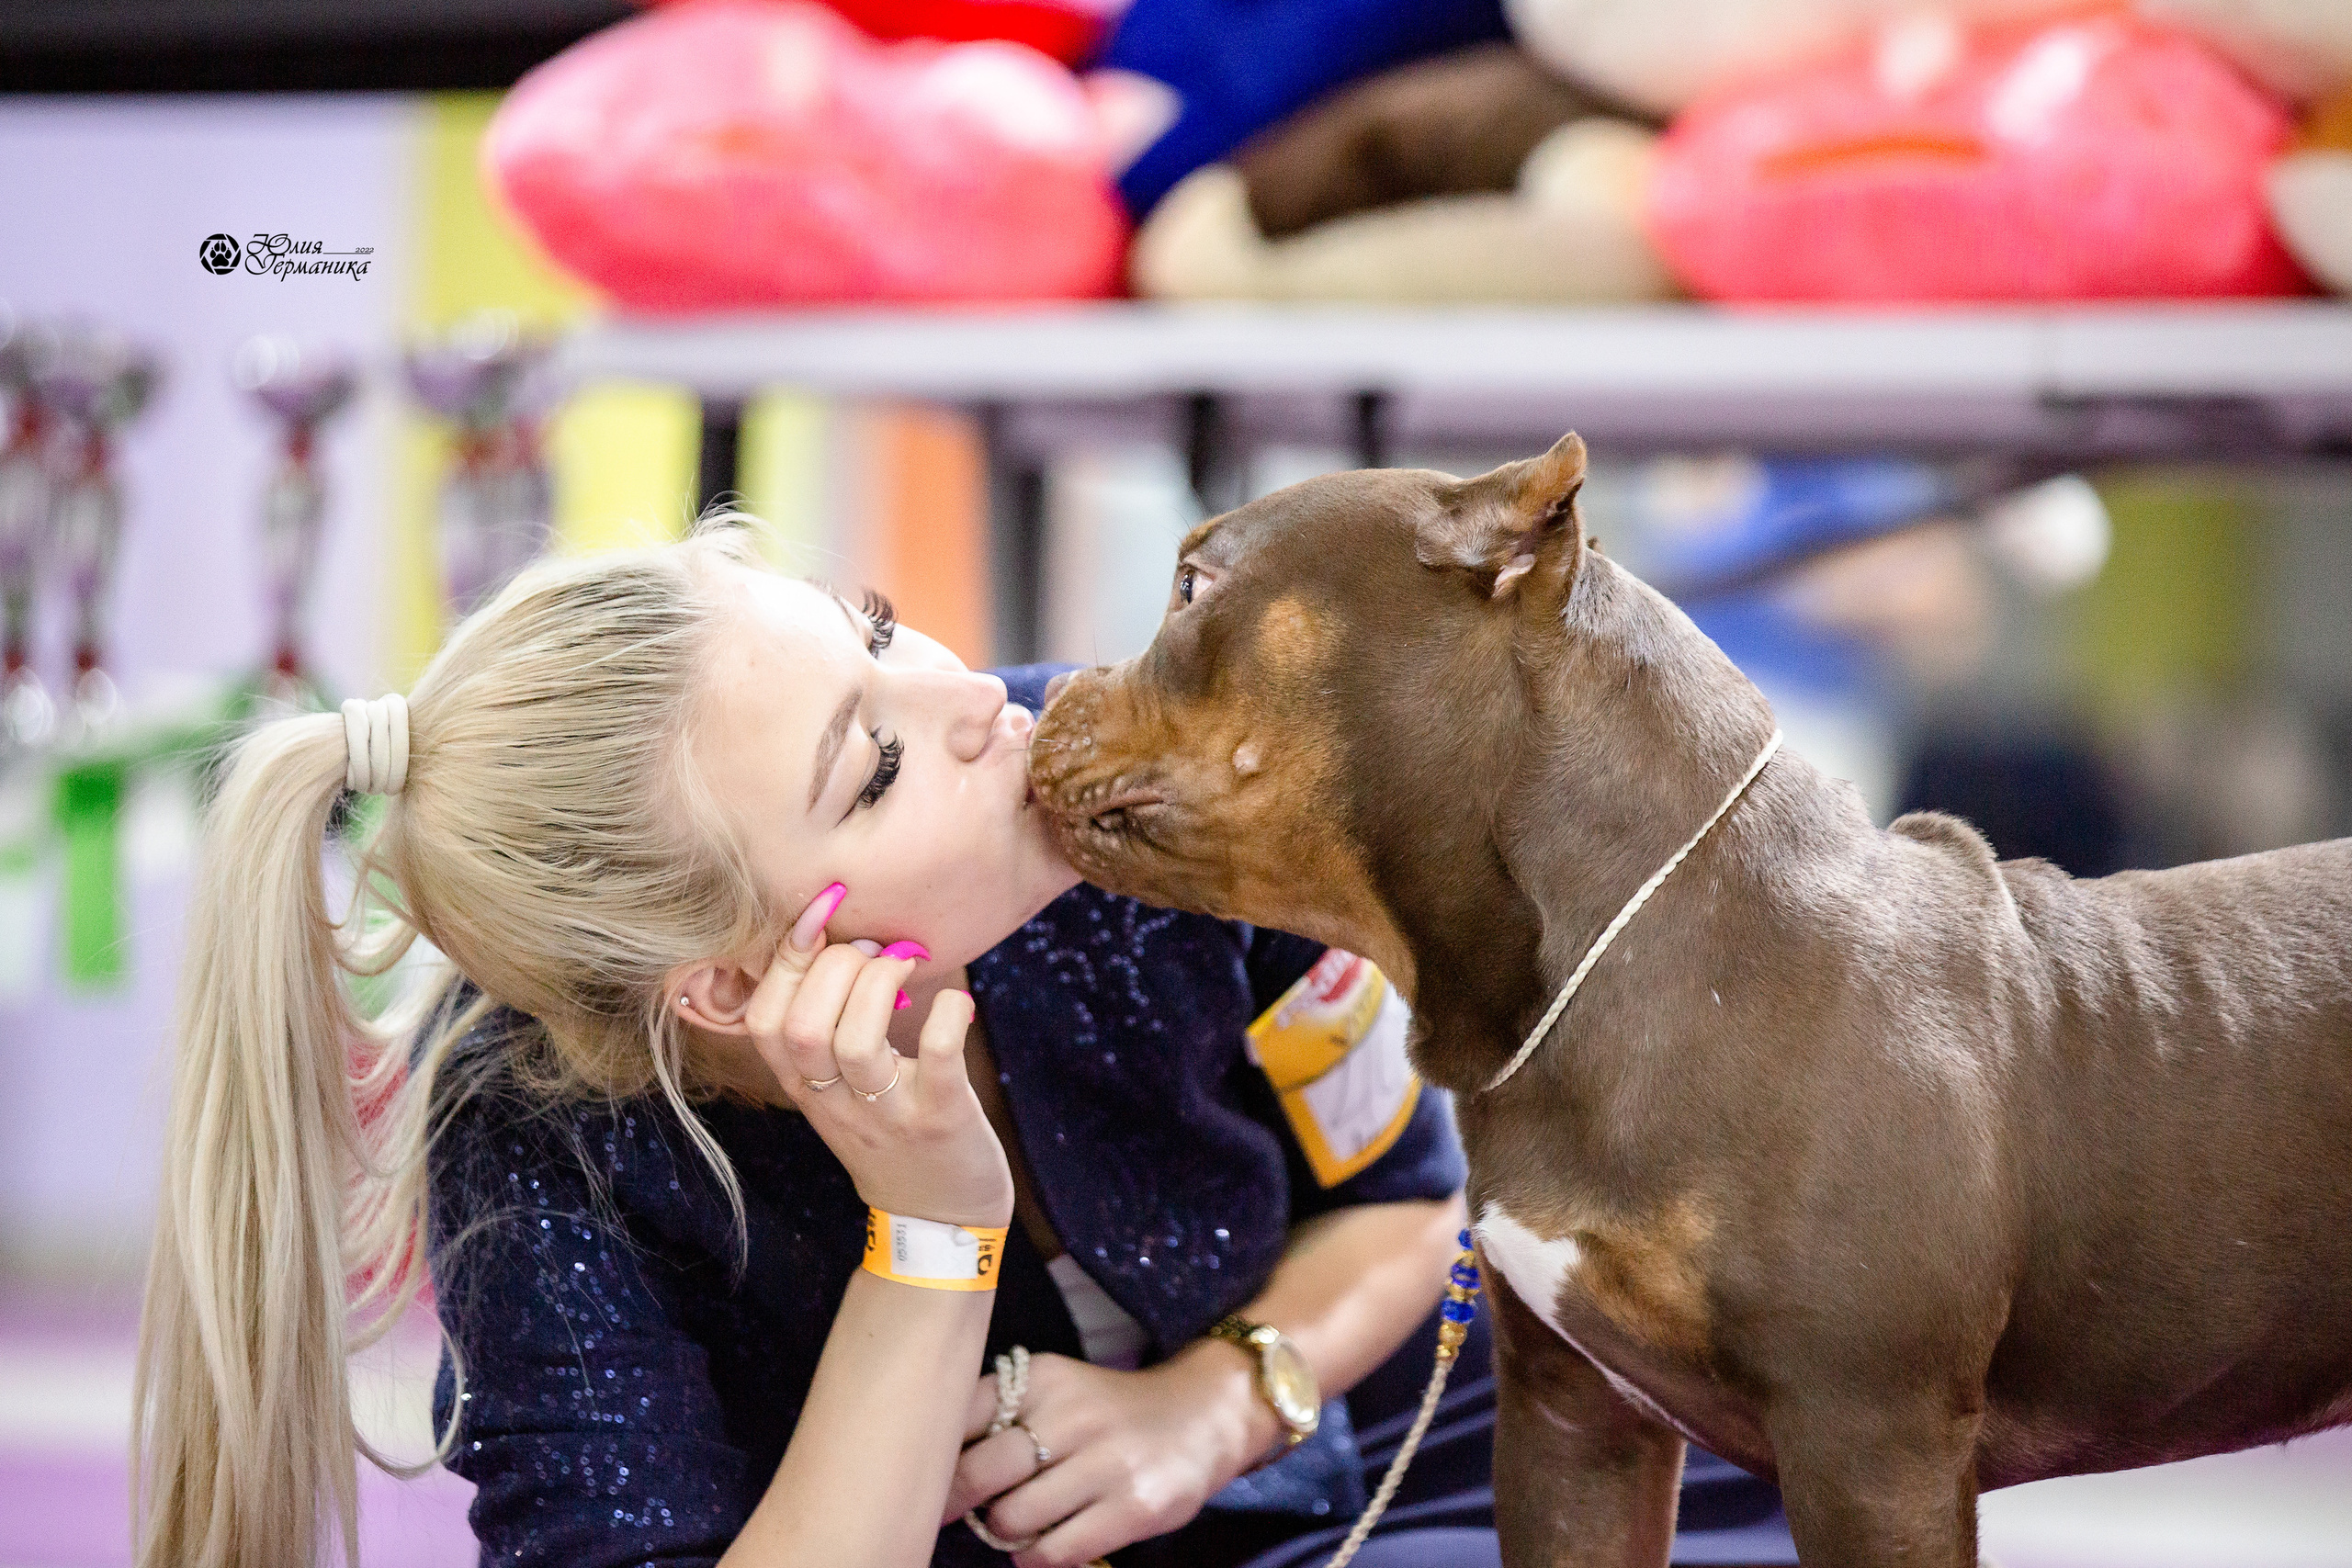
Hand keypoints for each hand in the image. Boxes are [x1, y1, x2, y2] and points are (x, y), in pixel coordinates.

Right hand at [744, 885, 1013, 1230]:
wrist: (939, 1218)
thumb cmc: (890, 1131)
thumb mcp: (837, 1088)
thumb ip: (822, 1026)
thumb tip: (821, 934)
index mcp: (805, 1086)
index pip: (763, 1019)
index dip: (785, 961)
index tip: (822, 923)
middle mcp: (836, 1101)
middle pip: (802, 1026)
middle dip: (836, 966)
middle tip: (875, 951)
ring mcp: (888, 1112)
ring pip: (854, 1042)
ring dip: (879, 984)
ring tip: (906, 964)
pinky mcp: (943, 1118)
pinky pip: (936, 1057)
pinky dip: (947, 1015)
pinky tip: (957, 1002)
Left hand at [942, 1343, 1280, 1566]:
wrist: (1201, 1417)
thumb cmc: (1105, 1412)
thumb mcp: (1055, 1389)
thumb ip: (1000, 1413)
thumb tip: (933, 1465)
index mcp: (1043, 1378)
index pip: (960, 1415)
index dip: (931, 1453)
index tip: (917, 1471)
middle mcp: (1073, 1414)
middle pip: (977, 1473)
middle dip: (956, 1502)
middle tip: (952, 1512)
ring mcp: (1106, 1463)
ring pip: (1011, 1519)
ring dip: (1002, 1530)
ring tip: (1015, 1521)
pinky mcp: (1132, 1509)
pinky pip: (1053, 1552)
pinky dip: (1035, 1556)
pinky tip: (1042, 1542)